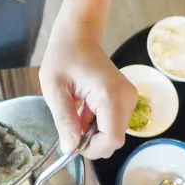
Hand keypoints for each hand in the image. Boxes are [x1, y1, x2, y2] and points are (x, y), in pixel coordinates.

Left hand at [39, 9, 137, 159]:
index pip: (111, 139)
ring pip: (113, 133)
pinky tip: (83, 109)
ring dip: (92, 132)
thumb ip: (64, 120)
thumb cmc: (63, 57)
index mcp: (110, 95)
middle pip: (114, 140)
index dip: (92, 149)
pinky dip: (97, 124)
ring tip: (76, 112)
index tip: (72, 142)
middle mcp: (127, 98)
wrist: (78, 36)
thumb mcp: (54, 89)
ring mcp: (130, 98)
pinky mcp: (127, 99)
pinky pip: (113, 123)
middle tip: (70, 126)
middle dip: (91, 142)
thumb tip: (71, 149)